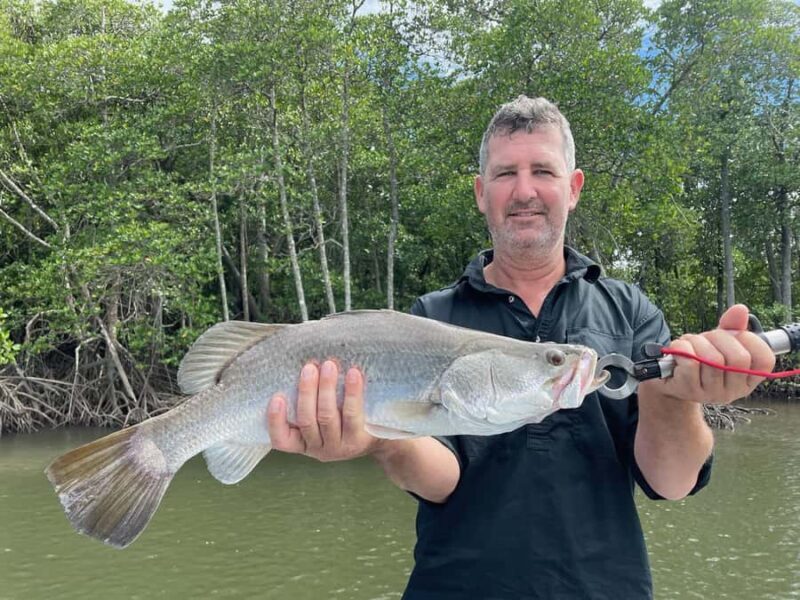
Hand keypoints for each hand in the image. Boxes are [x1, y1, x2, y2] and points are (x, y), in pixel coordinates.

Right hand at [267, 360, 378, 460]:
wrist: (377, 436)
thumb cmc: (341, 418)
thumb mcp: (320, 415)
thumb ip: (309, 401)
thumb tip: (304, 367)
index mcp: (302, 443)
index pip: (281, 440)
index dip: (276, 420)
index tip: (277, 396)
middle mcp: (318, 449)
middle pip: (307, 421)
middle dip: (306, 392)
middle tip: (309, 368)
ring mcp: (338, 447)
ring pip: (327, 417)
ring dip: (326, 388)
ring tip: (329, 366)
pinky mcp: (358, 440)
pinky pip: (352, 414)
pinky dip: (351, 393)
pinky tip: (352, 374)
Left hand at [639, 304, 775, 405]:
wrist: (668, 377)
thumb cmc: (699, 357)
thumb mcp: (718, 341)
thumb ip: (732, 326)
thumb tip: (740, 309)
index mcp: (748, 378)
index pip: (764, 359)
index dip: (749, 339)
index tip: (734, 333)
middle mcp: (734, 390)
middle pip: (738, 358)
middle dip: (719, 337)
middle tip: (706, 337)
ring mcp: (711, 393)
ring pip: (713, 359)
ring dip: (697, 342)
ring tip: (690, 343)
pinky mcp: (689, 390)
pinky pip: (691, 363)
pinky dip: (681, 348)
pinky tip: (678, 350)